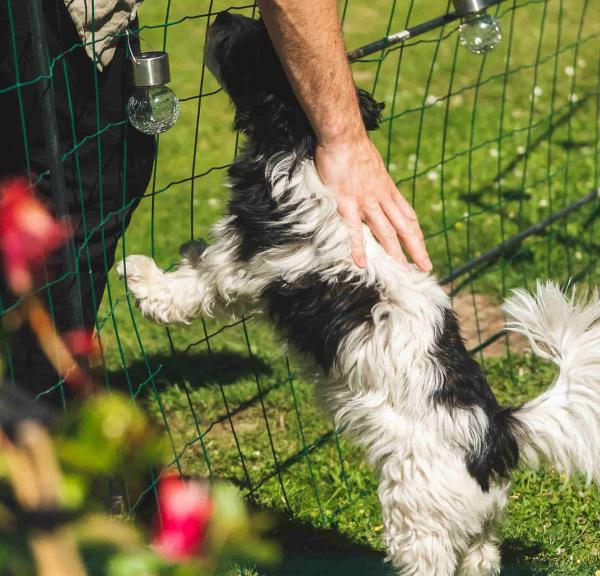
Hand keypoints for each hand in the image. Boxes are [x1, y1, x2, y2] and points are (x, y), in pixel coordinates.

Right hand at [315, 136, 431, 270]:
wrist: (343, 136)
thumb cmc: (355, 148)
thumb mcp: (374, 166)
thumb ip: (376, 181)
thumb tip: (376, 186)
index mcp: (388, 190)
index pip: (408, 217)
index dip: (417, 235)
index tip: (423, 249)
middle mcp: (382, 198)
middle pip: (404, 228)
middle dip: (416, 249)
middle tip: (425, 267)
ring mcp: (367, 202)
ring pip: (386, 232)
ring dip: (395, 253)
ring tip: (402, 271)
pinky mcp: (348, 203)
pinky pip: (354, 230)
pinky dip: (359, 248)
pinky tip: (362, 264)